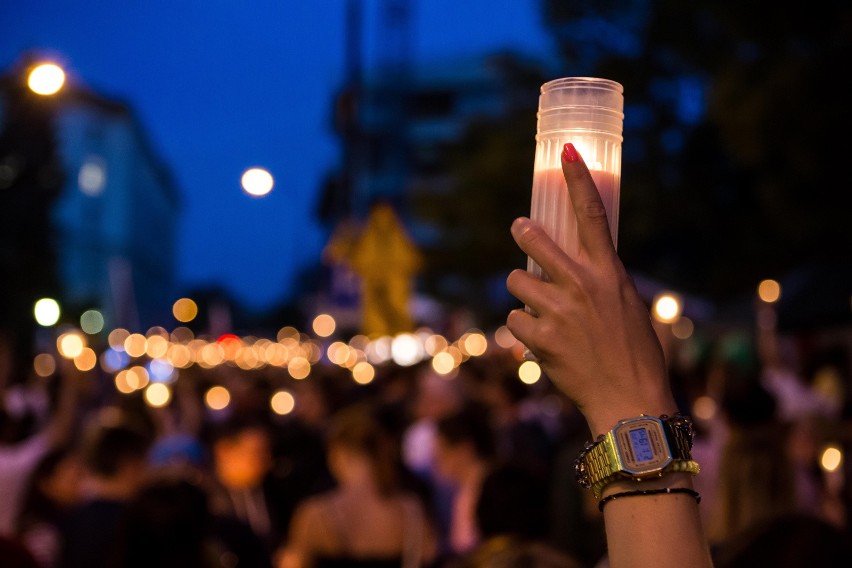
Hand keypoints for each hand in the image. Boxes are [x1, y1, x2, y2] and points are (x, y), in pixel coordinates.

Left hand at [506, 143, 676, 435]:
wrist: (629, 400)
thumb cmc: (637, 354)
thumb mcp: (631, 308)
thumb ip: (605, 284)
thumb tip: (587, 273)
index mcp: (608, 273)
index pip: (592, 215)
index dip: (577, 180)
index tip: (565, 152)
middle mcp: (581, 285)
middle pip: (535, 240)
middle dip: (524, 233)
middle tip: (522, 230)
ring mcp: (557, 310)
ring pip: (516, 282)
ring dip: (523, 293)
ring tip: (539, 309)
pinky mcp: (539, 337)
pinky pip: (514, 320)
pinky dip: (523, 328)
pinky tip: (540, 340)